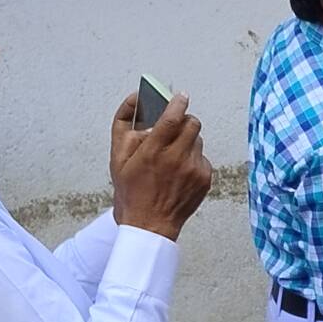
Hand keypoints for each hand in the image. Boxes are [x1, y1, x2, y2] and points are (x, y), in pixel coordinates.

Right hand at [111, 91, 212, 238]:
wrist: (150, 224)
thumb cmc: (131, 191)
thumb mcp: (117, 158)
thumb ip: (123, 125)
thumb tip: (135, 99)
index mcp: (153, 152)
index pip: (172, 117)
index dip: (177, 103)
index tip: (180, 96)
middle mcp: (176, 159)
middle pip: (192, 124)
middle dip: (184, 121)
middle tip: (174, 127)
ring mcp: (194, 169)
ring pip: (198, 140)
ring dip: (187, 141)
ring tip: (172, 155)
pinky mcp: (205, 179)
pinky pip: (203, 158)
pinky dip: (193, 159)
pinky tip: (179, 172)